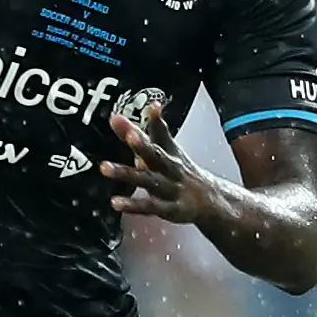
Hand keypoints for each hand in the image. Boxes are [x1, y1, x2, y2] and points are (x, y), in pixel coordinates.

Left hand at [99, 91, 221, 224]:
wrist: (211, 200)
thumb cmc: (180, 171)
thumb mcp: (163, 152)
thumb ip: (138, 136)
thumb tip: (115, 117)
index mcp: (169, 152)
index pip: (162, 134)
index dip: (157, 121)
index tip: (154, 107)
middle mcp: (171, 168)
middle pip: (156, 155)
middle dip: (143, 144)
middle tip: (130, 135)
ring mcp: (171, 189)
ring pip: (148, 180)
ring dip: (127, 174)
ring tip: (105, 167)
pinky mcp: (170, 209)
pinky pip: (149, 207)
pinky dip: (133, 205)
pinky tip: (115, 202)